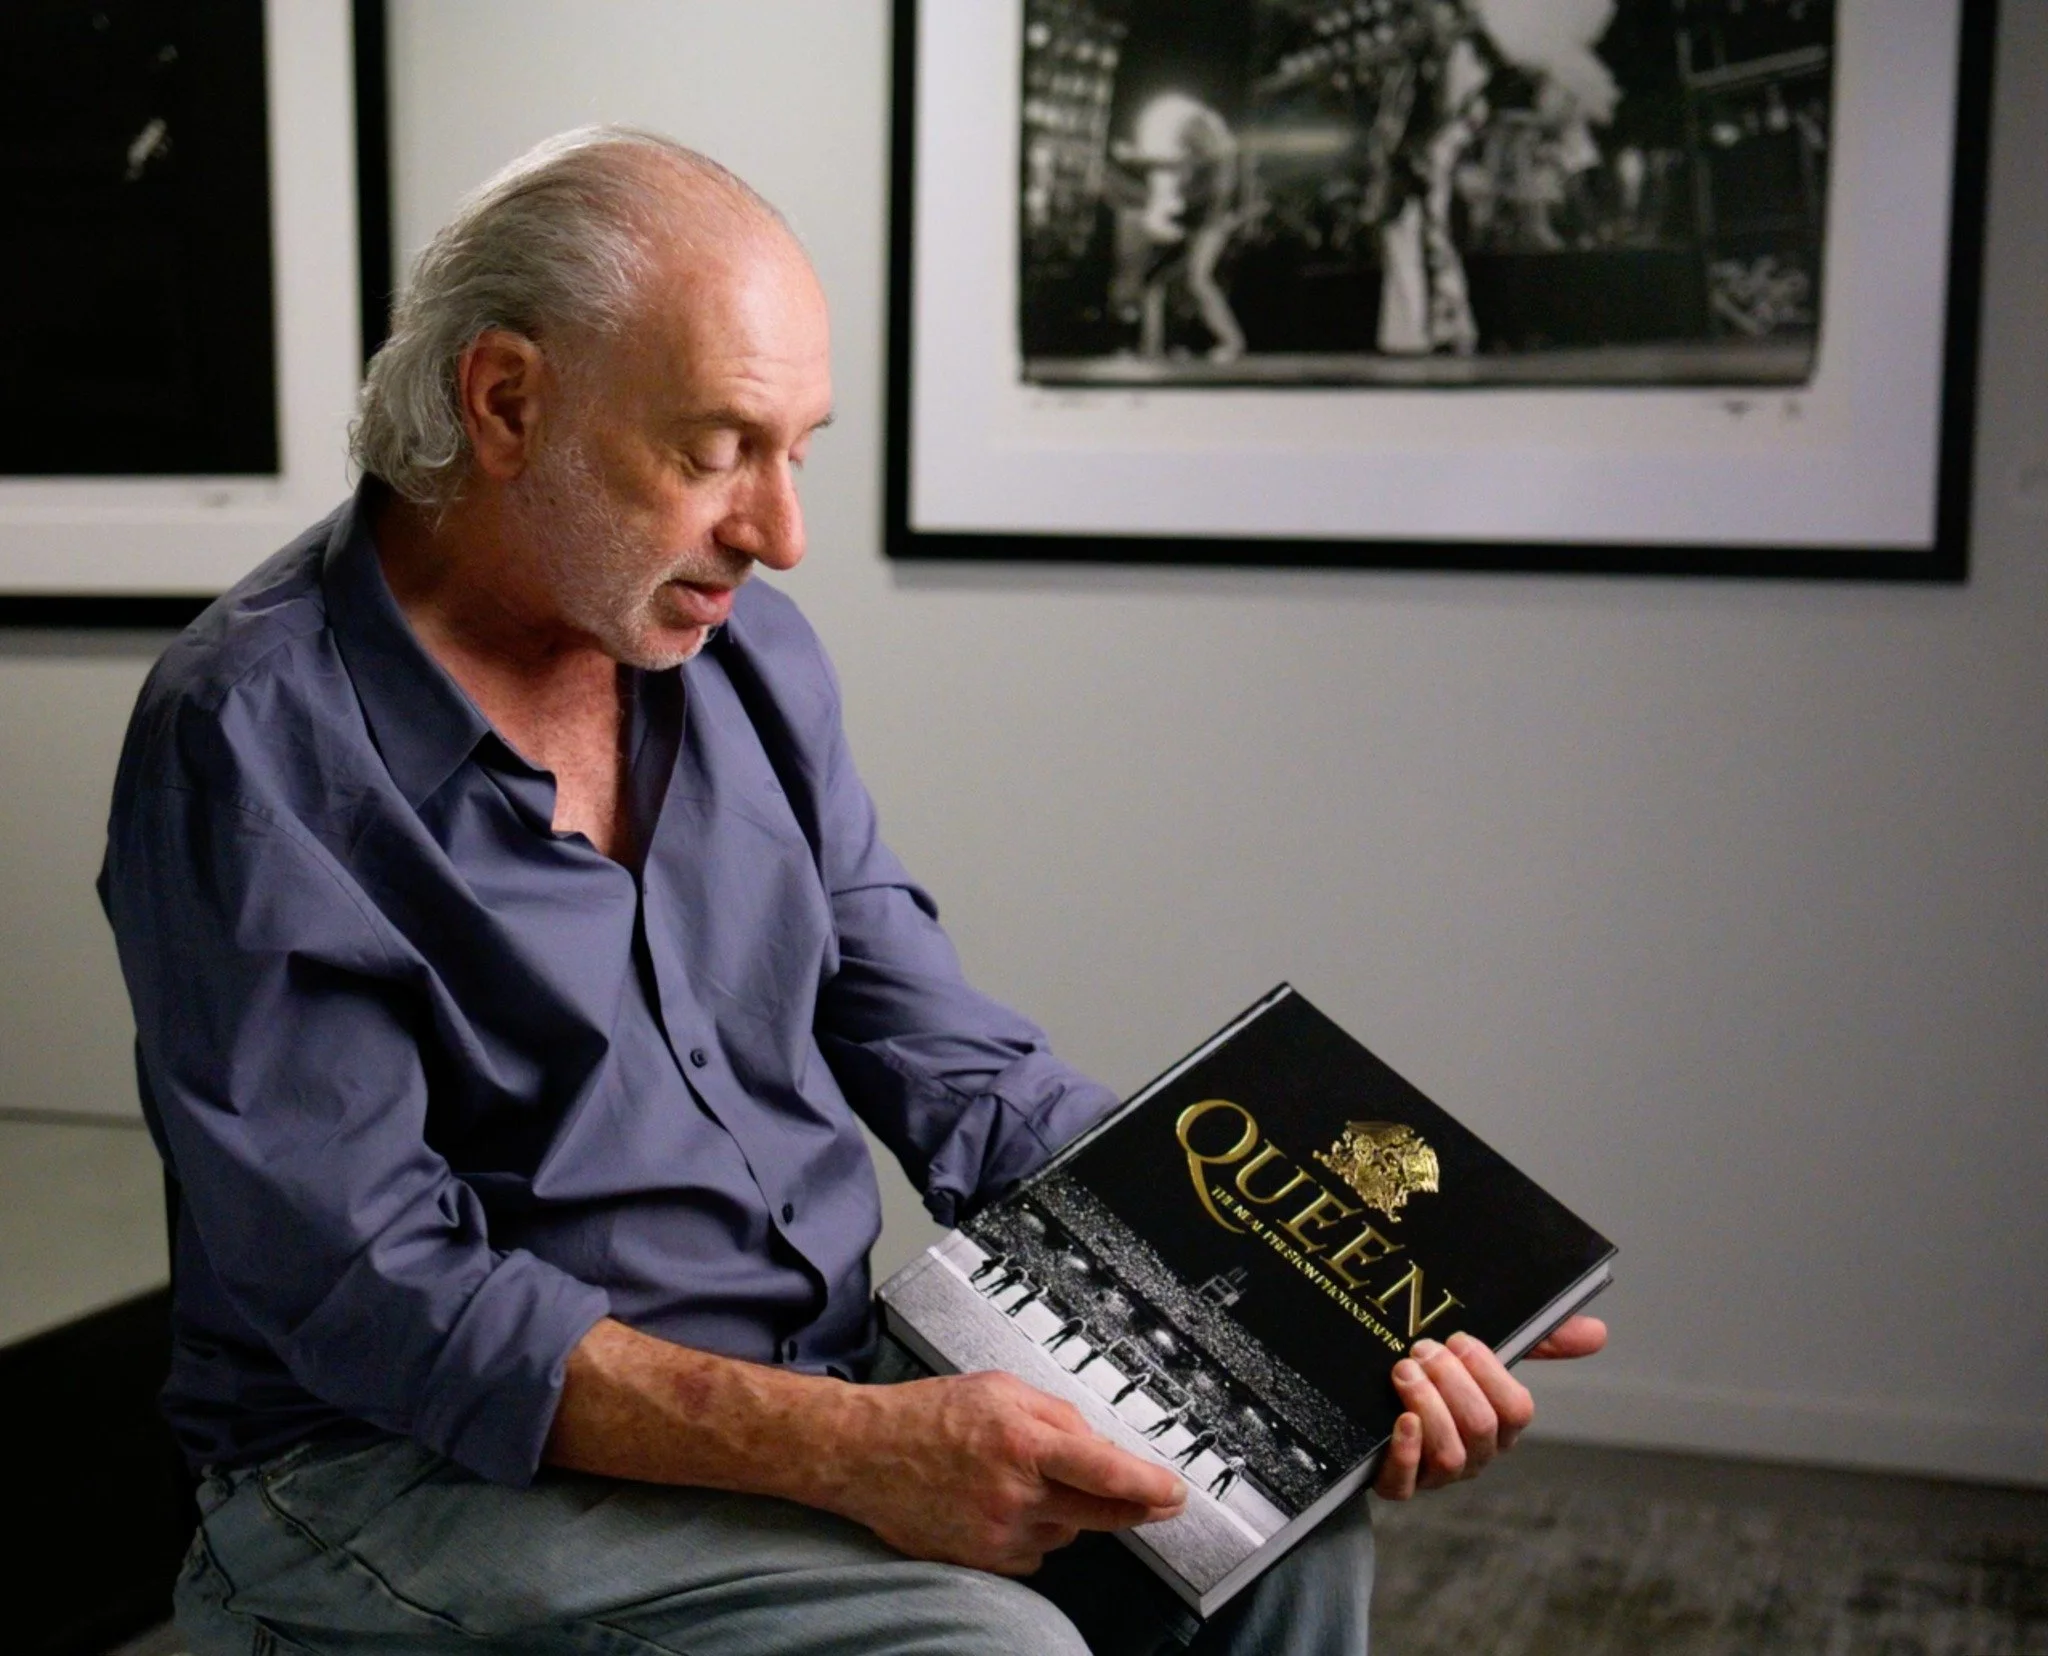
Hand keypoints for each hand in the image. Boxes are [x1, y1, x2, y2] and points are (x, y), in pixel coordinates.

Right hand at [823, 1369, 1186, 1574]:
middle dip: (1131, 1506)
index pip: (1103, 1469)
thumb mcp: (1001, 1388)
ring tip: (1022, 1478)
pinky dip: (1036, 1530)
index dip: (1147, 1485)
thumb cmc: (929, 1415)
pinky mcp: (985, 1559)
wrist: (865, 1454)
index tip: (1176, 1493)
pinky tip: (1002, 1504)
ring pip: (1067, 1529)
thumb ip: (1057, 1415)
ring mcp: (998, 1532)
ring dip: (1066, 1508)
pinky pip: (1037, 1550)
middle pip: (1098, 1512)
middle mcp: (1013, 1492)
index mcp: (1022, 1440)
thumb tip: (1098, 1445)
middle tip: (1154, 1499)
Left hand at [1373, 1316, 1605, 1500]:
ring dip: (1427, 1406)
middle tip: (1423, 1349)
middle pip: (1482, 1428)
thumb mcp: (1481, 1356)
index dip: (1488, 1372)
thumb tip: (1599, 1332)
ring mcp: (1437, 1474)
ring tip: (1404, 1371)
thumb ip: (1539, 1342)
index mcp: (1499, 1425)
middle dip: (1451, 1383)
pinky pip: (1406, 1485)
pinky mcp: (1396, 1484)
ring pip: (1451, 1456)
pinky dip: (1406, 1452)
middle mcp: (1475, 1454)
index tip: (1458, 1339)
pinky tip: (1400, 1420)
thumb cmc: (1440, 1381)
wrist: (1370, 1404)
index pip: (1516, 1409)